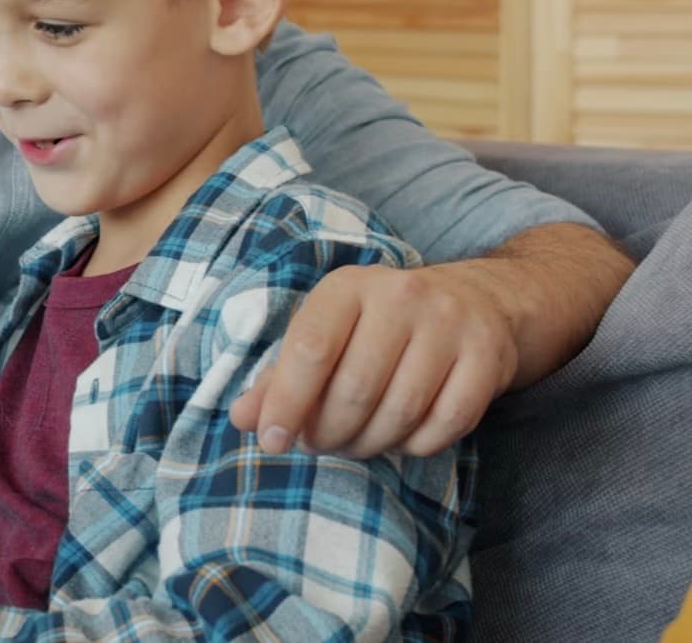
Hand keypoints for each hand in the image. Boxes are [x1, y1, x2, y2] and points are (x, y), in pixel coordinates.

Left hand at [229, 263, 518, 457]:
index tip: (271, 441)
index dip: (286, 402)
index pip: (310, 349)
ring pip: (401, 410)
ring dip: (370, 443)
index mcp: (348, 286)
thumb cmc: (378, 325)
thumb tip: (243, 419)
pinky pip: (448, 422)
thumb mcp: (326, 333)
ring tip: (356, 443)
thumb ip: (280, 376)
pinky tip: (402, 438)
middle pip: (355, 388)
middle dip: (329, 432)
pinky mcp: (488, 356)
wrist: (475, 301)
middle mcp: (402, 296)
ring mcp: (450, 324)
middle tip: (319, 443)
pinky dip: (418, 444)